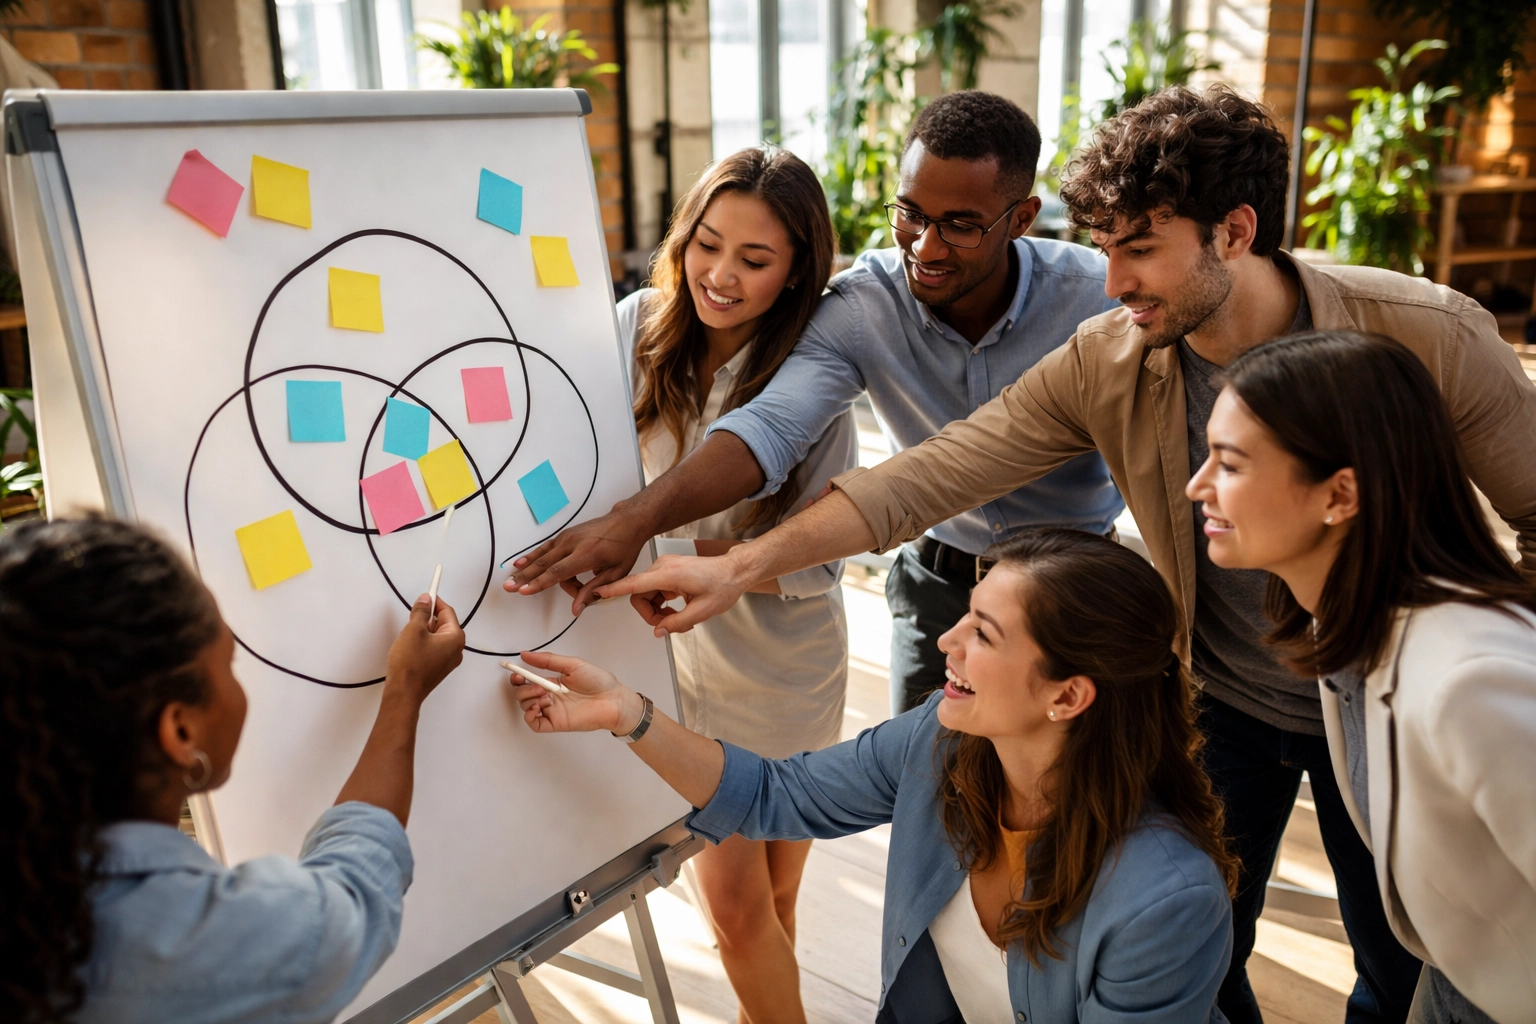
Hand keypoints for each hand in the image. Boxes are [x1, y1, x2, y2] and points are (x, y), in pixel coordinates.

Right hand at [385, 595, 464, 704]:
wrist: (403, 693)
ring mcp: (448, 660)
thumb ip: (421, 612)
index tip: (426, 594)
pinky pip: (433, 648)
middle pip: (443, 623)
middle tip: (413, 616)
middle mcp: (456, 649)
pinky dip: (423, 643)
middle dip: (428, 617)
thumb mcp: (413, 630)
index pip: (447, 612)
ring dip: (424, 631)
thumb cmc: (410, 664)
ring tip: (409, 635)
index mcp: (455, 638)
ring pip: (437, 636)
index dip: (435, 601)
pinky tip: (410, 646)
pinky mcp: (438, 668)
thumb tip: (426, 600)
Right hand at [504, 507, 649, 613]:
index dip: (540, 583)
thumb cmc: (625, 547)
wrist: (627, 521)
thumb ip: (594, 590)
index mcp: (587, 554)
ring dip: (525, 568)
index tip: (525, 590)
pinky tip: (520, 562)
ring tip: (510, 579)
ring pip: (542, 555)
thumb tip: (576, 609)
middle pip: (544, 563)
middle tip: (509, 588)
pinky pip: (546, 548)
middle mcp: (573, 544)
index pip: (558, 572)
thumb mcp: (616, 573)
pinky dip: (532, 555)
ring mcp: (567, 537)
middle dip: (525, 577)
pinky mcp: (565, 535)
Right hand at [509, 649, 639, 734]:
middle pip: (523, 694)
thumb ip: (549, 661)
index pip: (528, 680)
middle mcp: (549, 696)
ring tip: (545, 696)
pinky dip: (530, 716)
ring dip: (528, 700)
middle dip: (523, 689)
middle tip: (537, 686)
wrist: (613, 700)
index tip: (516, 674)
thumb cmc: (598, 681)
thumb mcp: (572, 664)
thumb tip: (525, 654)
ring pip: (526, 707)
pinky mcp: (555, 723)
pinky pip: (534, 724)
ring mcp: (552, 710)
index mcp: (552, 682)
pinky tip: (537, 708)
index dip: (518, 677)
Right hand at [596, 552, 751, 636]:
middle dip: (650, 614)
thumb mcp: (702, 612)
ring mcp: (665, 567)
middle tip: (671, 625)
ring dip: (658, 610)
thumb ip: (676, 623)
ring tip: (680, 619)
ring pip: (646, 594)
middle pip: (639, 594)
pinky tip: (679, 609)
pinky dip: (663, 603)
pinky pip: (655, 590)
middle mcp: (663, 567)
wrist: (734, 571)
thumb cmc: (723, 586)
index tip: (598, 592)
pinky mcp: (668, 570)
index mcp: (669, 574)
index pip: (634, 584)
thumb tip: (658, 632)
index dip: (614, 590)